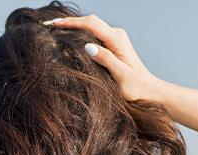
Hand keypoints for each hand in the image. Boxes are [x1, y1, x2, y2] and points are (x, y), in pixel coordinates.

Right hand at [45, 15, 165, 102]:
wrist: (149, 91)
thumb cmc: (136, 88)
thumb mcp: (120, 76)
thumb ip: (106, 59)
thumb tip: (87, 46)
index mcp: (117, 40)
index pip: (90, 24)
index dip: (70, 23)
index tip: (53, 25)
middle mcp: (116, 35)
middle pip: (89, 21)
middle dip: (68, 21)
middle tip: (48, 25)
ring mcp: (115, 38)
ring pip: (90, 25)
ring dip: (73, 25)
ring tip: (54, 29)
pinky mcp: (112, 44)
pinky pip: (93, 33)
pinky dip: (79, 32)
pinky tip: (68, 37)